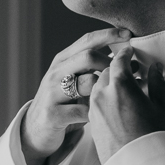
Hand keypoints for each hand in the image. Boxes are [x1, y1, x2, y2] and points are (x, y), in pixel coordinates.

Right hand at [21, 26, 132, 164]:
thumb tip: (126, 59)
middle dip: (112, 63)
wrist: (36, 129)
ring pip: (87, 83)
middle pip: (88, 57)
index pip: (87, 40)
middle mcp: (56, 73)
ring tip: (122, 95)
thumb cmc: (63, 102)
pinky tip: (104, 117)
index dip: (109, 35)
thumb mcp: (73, 79)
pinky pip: (83, 111)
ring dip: (109, 89)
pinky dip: (98, 113)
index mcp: (62, 60)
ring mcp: (52, 93)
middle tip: (127, 73)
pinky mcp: (53, 114)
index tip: (129, 34)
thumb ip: (93, 67)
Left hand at [88, 44, 164, 164]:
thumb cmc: (154, 137)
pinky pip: (96, 102)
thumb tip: (155, 68)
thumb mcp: (161, 106)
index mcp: (120, 85)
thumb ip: (156, 83)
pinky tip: (118, 105)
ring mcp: (95, 109)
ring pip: (99, 86)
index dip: (126, 53)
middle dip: (118, 68)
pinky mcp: (92, 123)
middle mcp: (103, 94)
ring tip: (125, 90)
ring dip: (110, 83)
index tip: (131, 50)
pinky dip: (105, 98)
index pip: (119, 59)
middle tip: (131, 70)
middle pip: (107, 71)